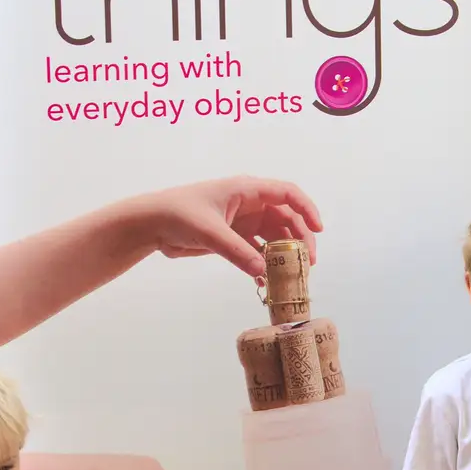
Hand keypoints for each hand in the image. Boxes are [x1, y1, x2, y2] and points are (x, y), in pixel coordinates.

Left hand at [137, 176, 322, 277]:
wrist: (152, 224)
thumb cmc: (178, 214)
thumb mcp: (210, 232)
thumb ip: (237, 251)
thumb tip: (263, 270)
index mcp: (246, 190)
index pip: (287, 193)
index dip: (307, 209)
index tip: (318, 229)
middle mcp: (249, 203)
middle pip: (286, 218)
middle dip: (299, 238)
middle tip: (308, 262)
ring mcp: (242, 221)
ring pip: (273, 235)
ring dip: (284, 253)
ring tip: (292, 274)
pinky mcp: (233, 237)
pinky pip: (257, 249)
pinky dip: (264, 263)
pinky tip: (267, 280)